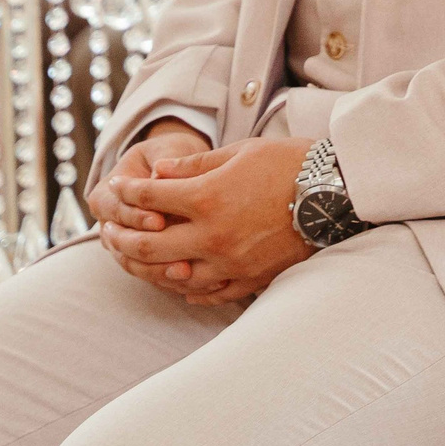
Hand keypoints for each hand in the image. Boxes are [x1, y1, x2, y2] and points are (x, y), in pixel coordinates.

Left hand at [105, 136, 317, 306]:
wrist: (336, 192)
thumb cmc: (290, 163)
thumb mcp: (240, 152)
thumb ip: (194, 165)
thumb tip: (157, 173)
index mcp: (208, 199)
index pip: (150, 198)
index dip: (127, 190)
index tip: (116, 187)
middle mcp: (213, 235)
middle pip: (148, 244)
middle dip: (120, 237)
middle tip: (108, 233)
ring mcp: (231, 262)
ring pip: (171, 275)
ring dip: (145, 268)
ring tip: (133, 259)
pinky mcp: (250, 279)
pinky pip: (209, 293)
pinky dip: (189, 289)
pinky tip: (180, 282)